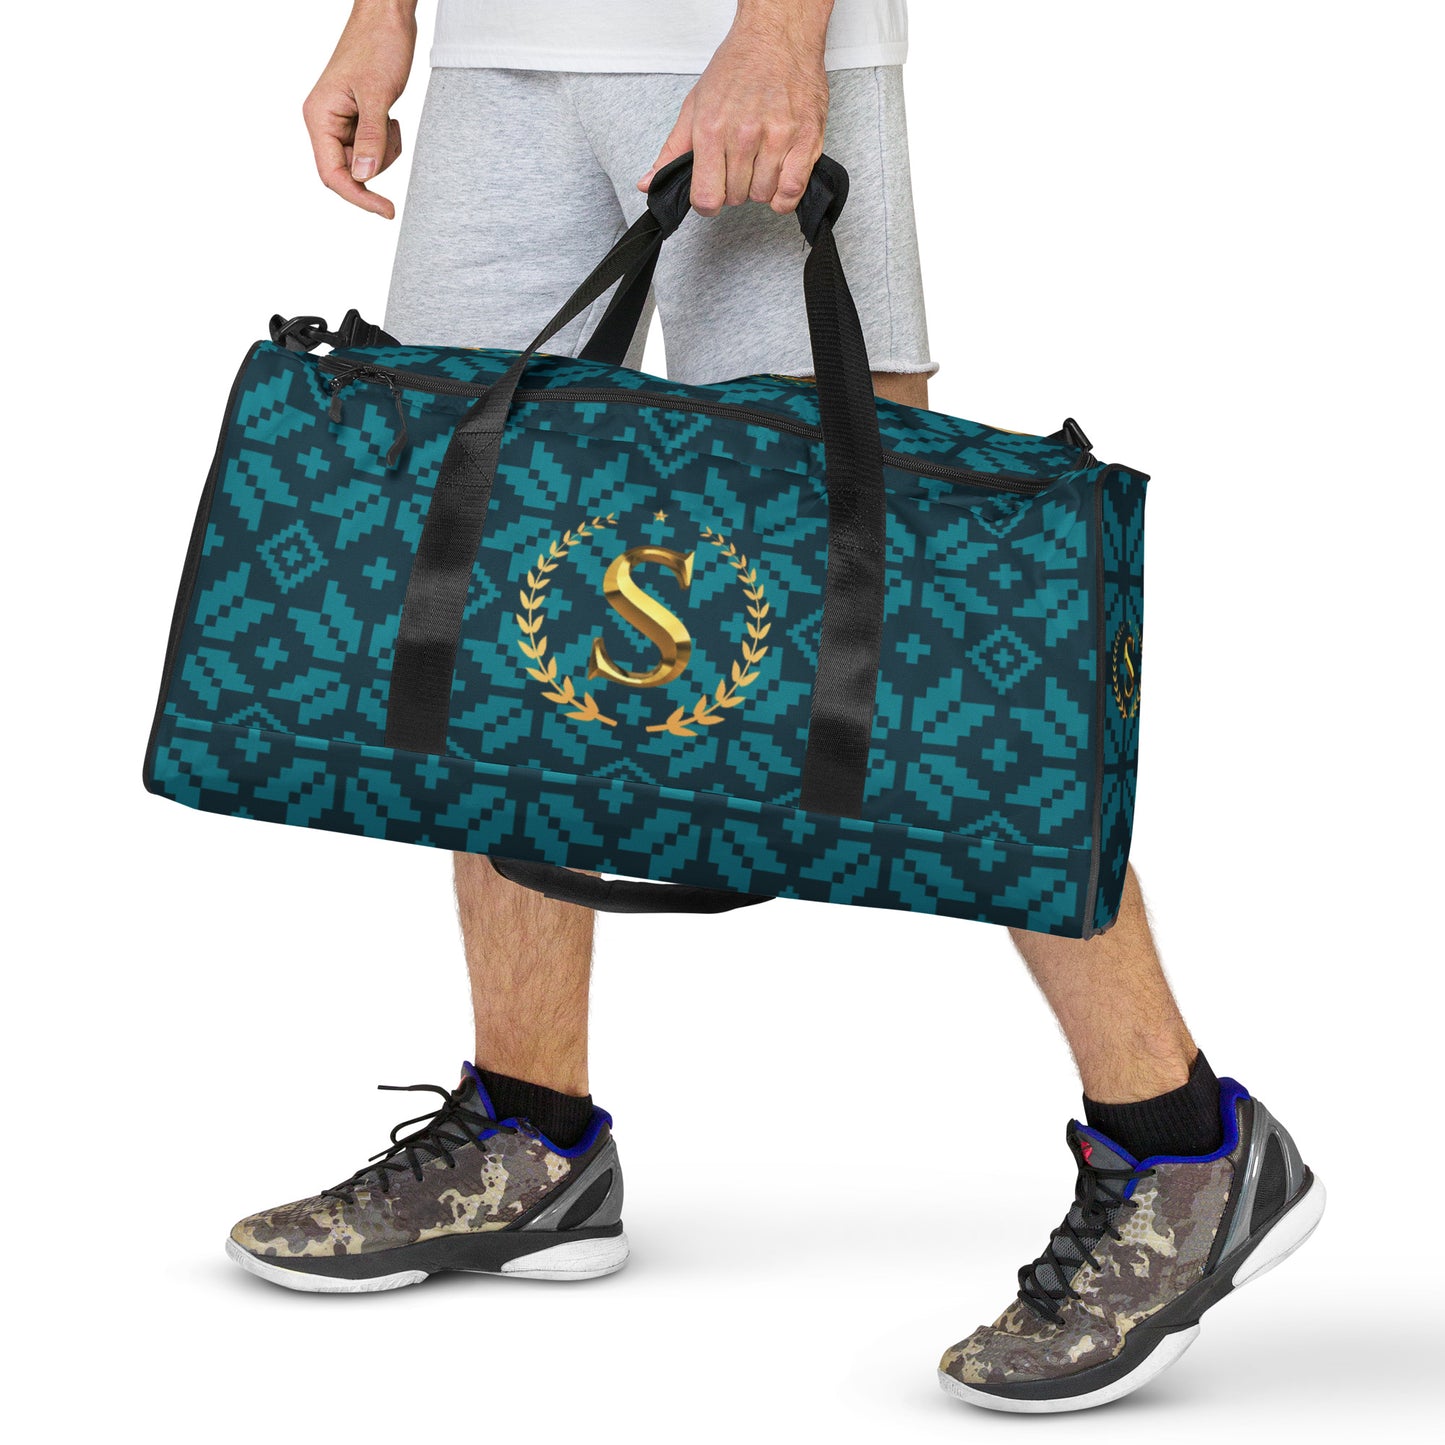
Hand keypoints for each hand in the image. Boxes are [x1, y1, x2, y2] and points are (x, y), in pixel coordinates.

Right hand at [302, 0, 417, 217]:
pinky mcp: (357, 118)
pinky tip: (390, 117)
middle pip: (350, 171)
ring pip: (364, 162)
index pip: (332, 173)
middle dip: (377, 163)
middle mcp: (325, 121)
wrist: (388, 16)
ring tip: (391, 120)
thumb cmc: (378, 44)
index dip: (358, 196)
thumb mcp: (378, 95)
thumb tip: (364, 176)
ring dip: (384, 151)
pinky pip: (372, 147)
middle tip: (392, 132)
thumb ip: (371, 138)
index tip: (386, 210)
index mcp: (319, 116)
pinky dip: (386, 141)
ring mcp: (341, 121)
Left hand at [639, 0, 831, 215]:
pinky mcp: (806, 139)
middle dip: (734, 188)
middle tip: (738, 164)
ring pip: (762, 196)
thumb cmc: (738, 66)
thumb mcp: (695, 104)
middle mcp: (744, 135)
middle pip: (735, 197)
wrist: (778, 35)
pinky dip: (784, 196)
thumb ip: (673, 150)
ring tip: (760, 161)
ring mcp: (777, 138)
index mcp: (712, 129)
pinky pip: (791, 191)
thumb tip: (649, 184)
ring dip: (759, 187)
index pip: (706, 197)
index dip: (707, 203)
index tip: (712, 193)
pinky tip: (779, 179)